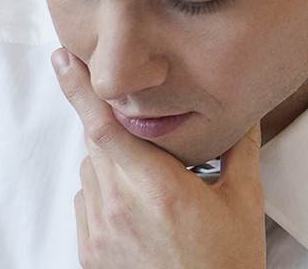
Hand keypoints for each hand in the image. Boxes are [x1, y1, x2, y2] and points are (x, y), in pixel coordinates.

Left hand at [53, 48, 265, 268]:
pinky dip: (104, 196)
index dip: (78, 87)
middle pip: (97, 142)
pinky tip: (137, 213)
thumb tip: (244, 114)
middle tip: (144, 141)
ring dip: (112, 165)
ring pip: (91, 171)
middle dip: (115, 129)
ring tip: (152, 190)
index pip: (104, 125)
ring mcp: (100, 230)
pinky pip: (86, 203)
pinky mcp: (90, 252)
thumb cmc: (225, 266)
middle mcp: (120, 206)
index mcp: (157, 186)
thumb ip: (238, 151)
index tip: (62, 59)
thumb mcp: (242, 203)